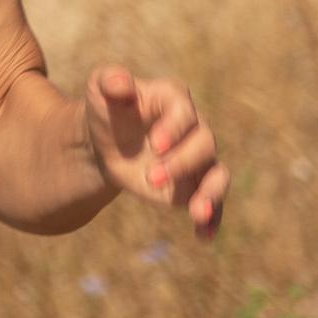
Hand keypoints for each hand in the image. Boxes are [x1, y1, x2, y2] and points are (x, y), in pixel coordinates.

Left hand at [82, 63, 228, 239]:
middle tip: (150, 178)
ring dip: (211, 193)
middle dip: (181, 163)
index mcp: (173, 100)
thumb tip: (118, 82)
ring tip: (198, 213)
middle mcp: (193, 128)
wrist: (105, 143)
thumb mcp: (100, 90)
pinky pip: (212, 201)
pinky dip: (211, 219)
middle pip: (204, 144)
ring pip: (217, 174)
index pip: (184, 112)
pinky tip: (204, 236)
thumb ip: (110, 81)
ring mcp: (196, 159)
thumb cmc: (106, 111)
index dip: (174, 129)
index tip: (156, 145)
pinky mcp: (193, 185)